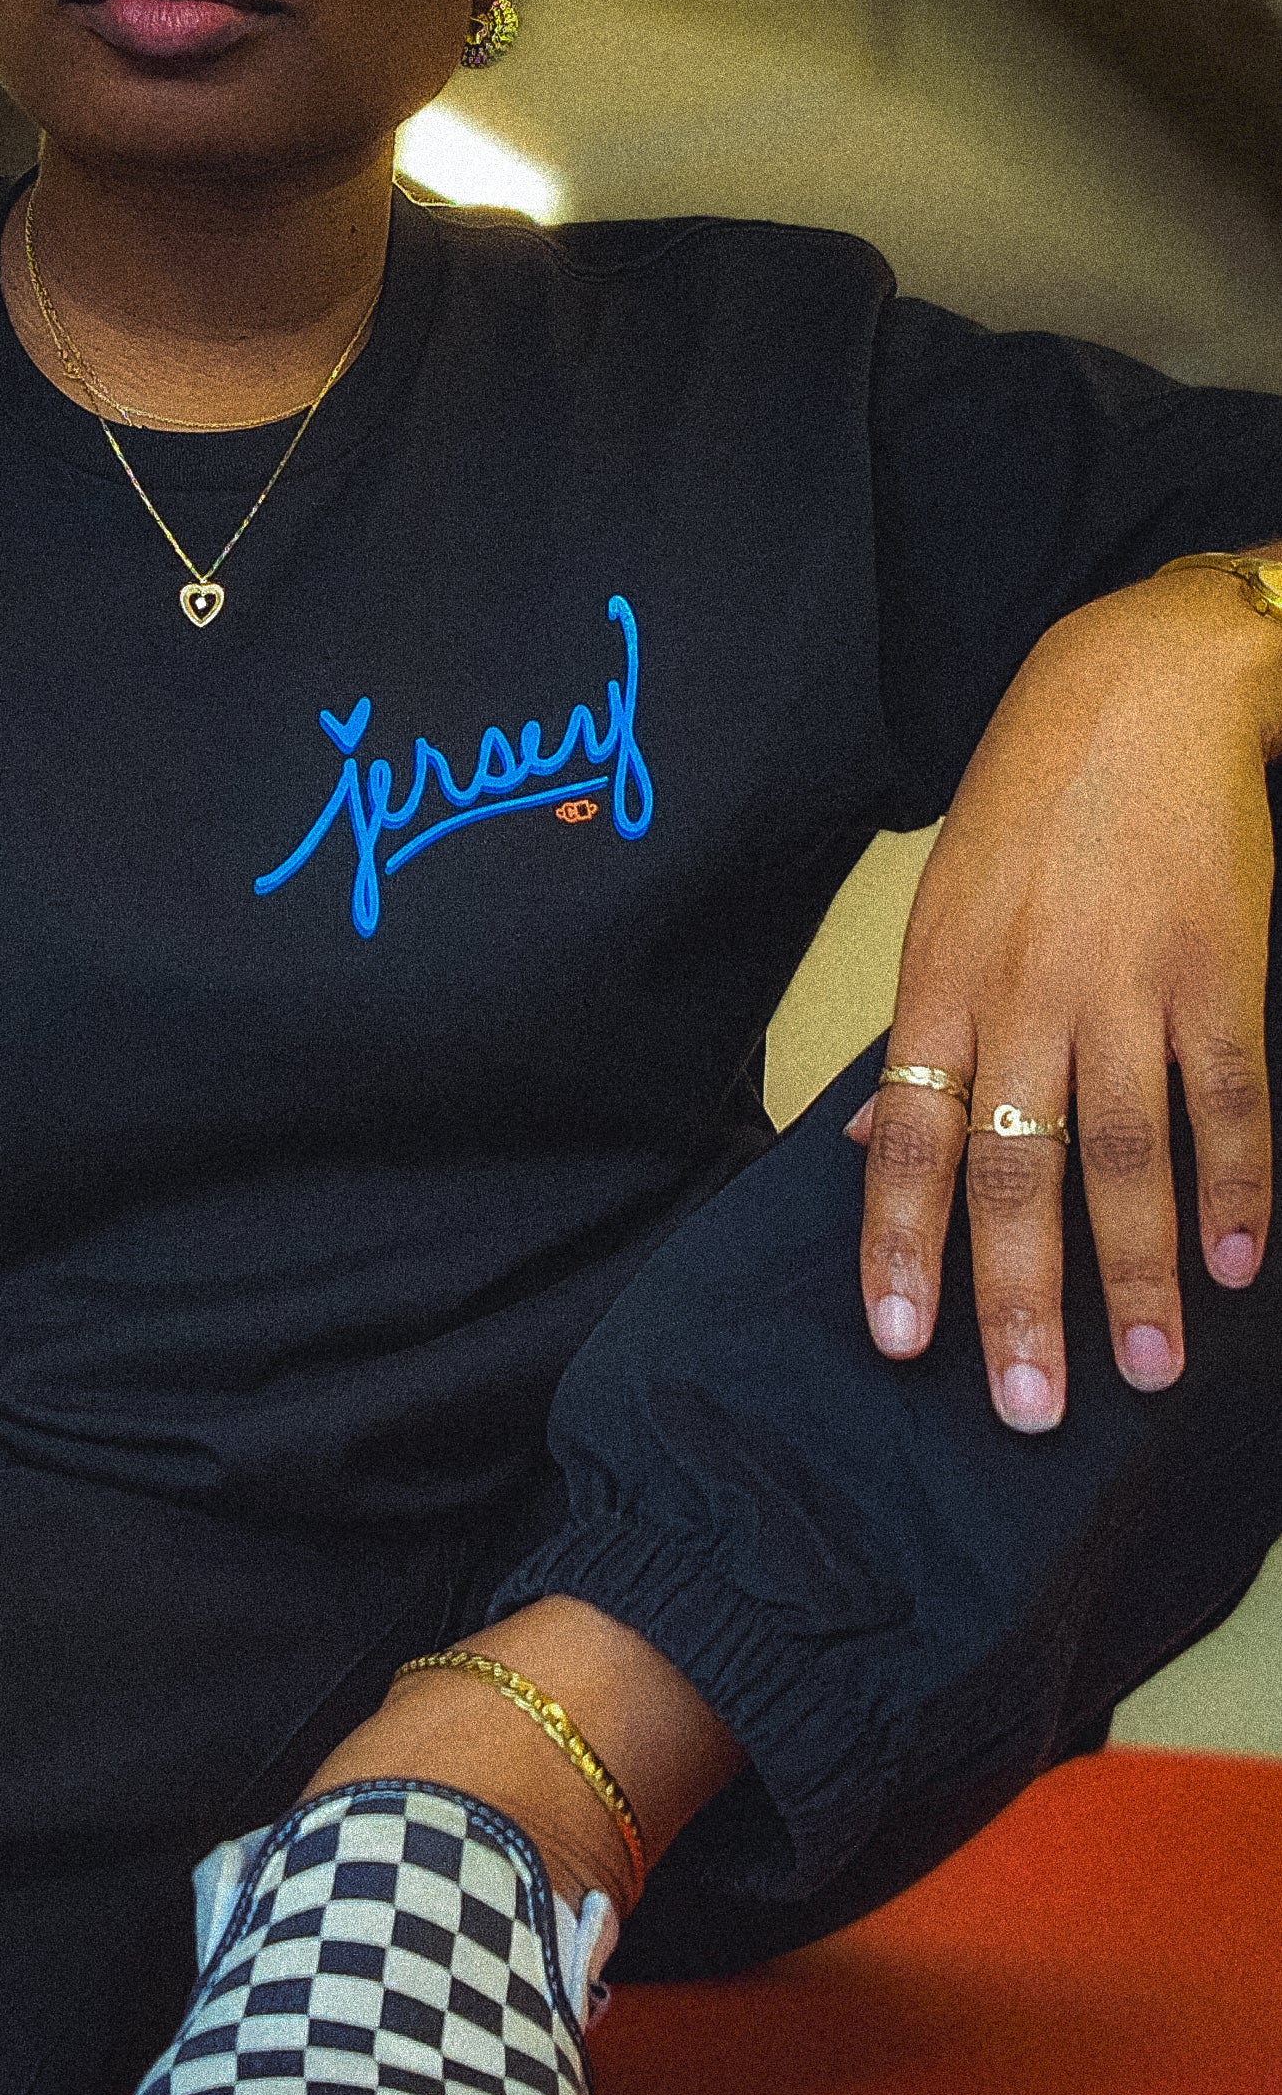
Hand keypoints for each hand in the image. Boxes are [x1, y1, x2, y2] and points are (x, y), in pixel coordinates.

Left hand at [846, 568, 1279, 1430]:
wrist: (1141, 683)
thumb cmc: (1030, 808)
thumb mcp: (942, 910)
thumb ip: (915, 1041)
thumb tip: (852, 1154)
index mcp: (939, 987)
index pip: (904, 1143)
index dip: (899, 1248)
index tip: (900, 1345)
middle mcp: (1022, 997)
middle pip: (1014, 1173)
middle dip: (1021, 1302)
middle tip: (1026, 1411)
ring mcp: (1124, 985)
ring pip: (1125, 1156)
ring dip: (1139, 1276)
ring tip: (1152, 1374)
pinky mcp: (1217, 967)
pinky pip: (1227, 1096)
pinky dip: (1237, 1185)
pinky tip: (1242, 1264)